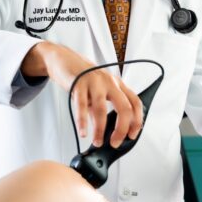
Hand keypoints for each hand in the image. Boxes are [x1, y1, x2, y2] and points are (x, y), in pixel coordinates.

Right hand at [22, 42, 142, 147]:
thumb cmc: (82, 76)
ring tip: (97, 141)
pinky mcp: (78, 83)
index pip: (135, 102)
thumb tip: (102, 131)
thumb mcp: (96, 92)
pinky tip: (83, 132)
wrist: (64, 59)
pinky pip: (81, 106)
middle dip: (121, 129)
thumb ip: (100, 110)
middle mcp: (109, 82)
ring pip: (101, 109)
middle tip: (115, 142)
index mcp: (117, 84)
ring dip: (100, 129)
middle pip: (123, 108)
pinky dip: (82, 122)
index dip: (137, 120)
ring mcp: (94, 82)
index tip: (132, 135)